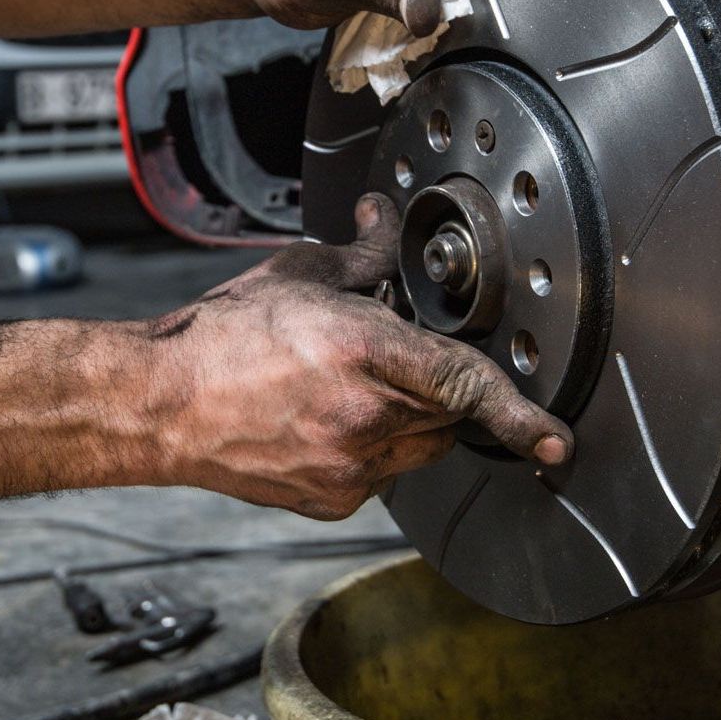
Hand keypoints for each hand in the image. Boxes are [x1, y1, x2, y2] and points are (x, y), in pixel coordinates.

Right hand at [142, 193, 572, 519]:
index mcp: (364, 352)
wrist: (164, 404)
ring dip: (412, 418)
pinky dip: (376, 449)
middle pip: (449, 411)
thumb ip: (362, 253)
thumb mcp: (301, 275)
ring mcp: (350, 466)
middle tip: (384, 358)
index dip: (520, 413)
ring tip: (349, 389)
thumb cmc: (221, 339)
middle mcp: (364, 416)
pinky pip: (387, 475)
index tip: (556, 439)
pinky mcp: (334, 499)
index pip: (464, 380)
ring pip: (424, 446)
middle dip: (436, 383)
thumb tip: (385, 219)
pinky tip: (328, 422)